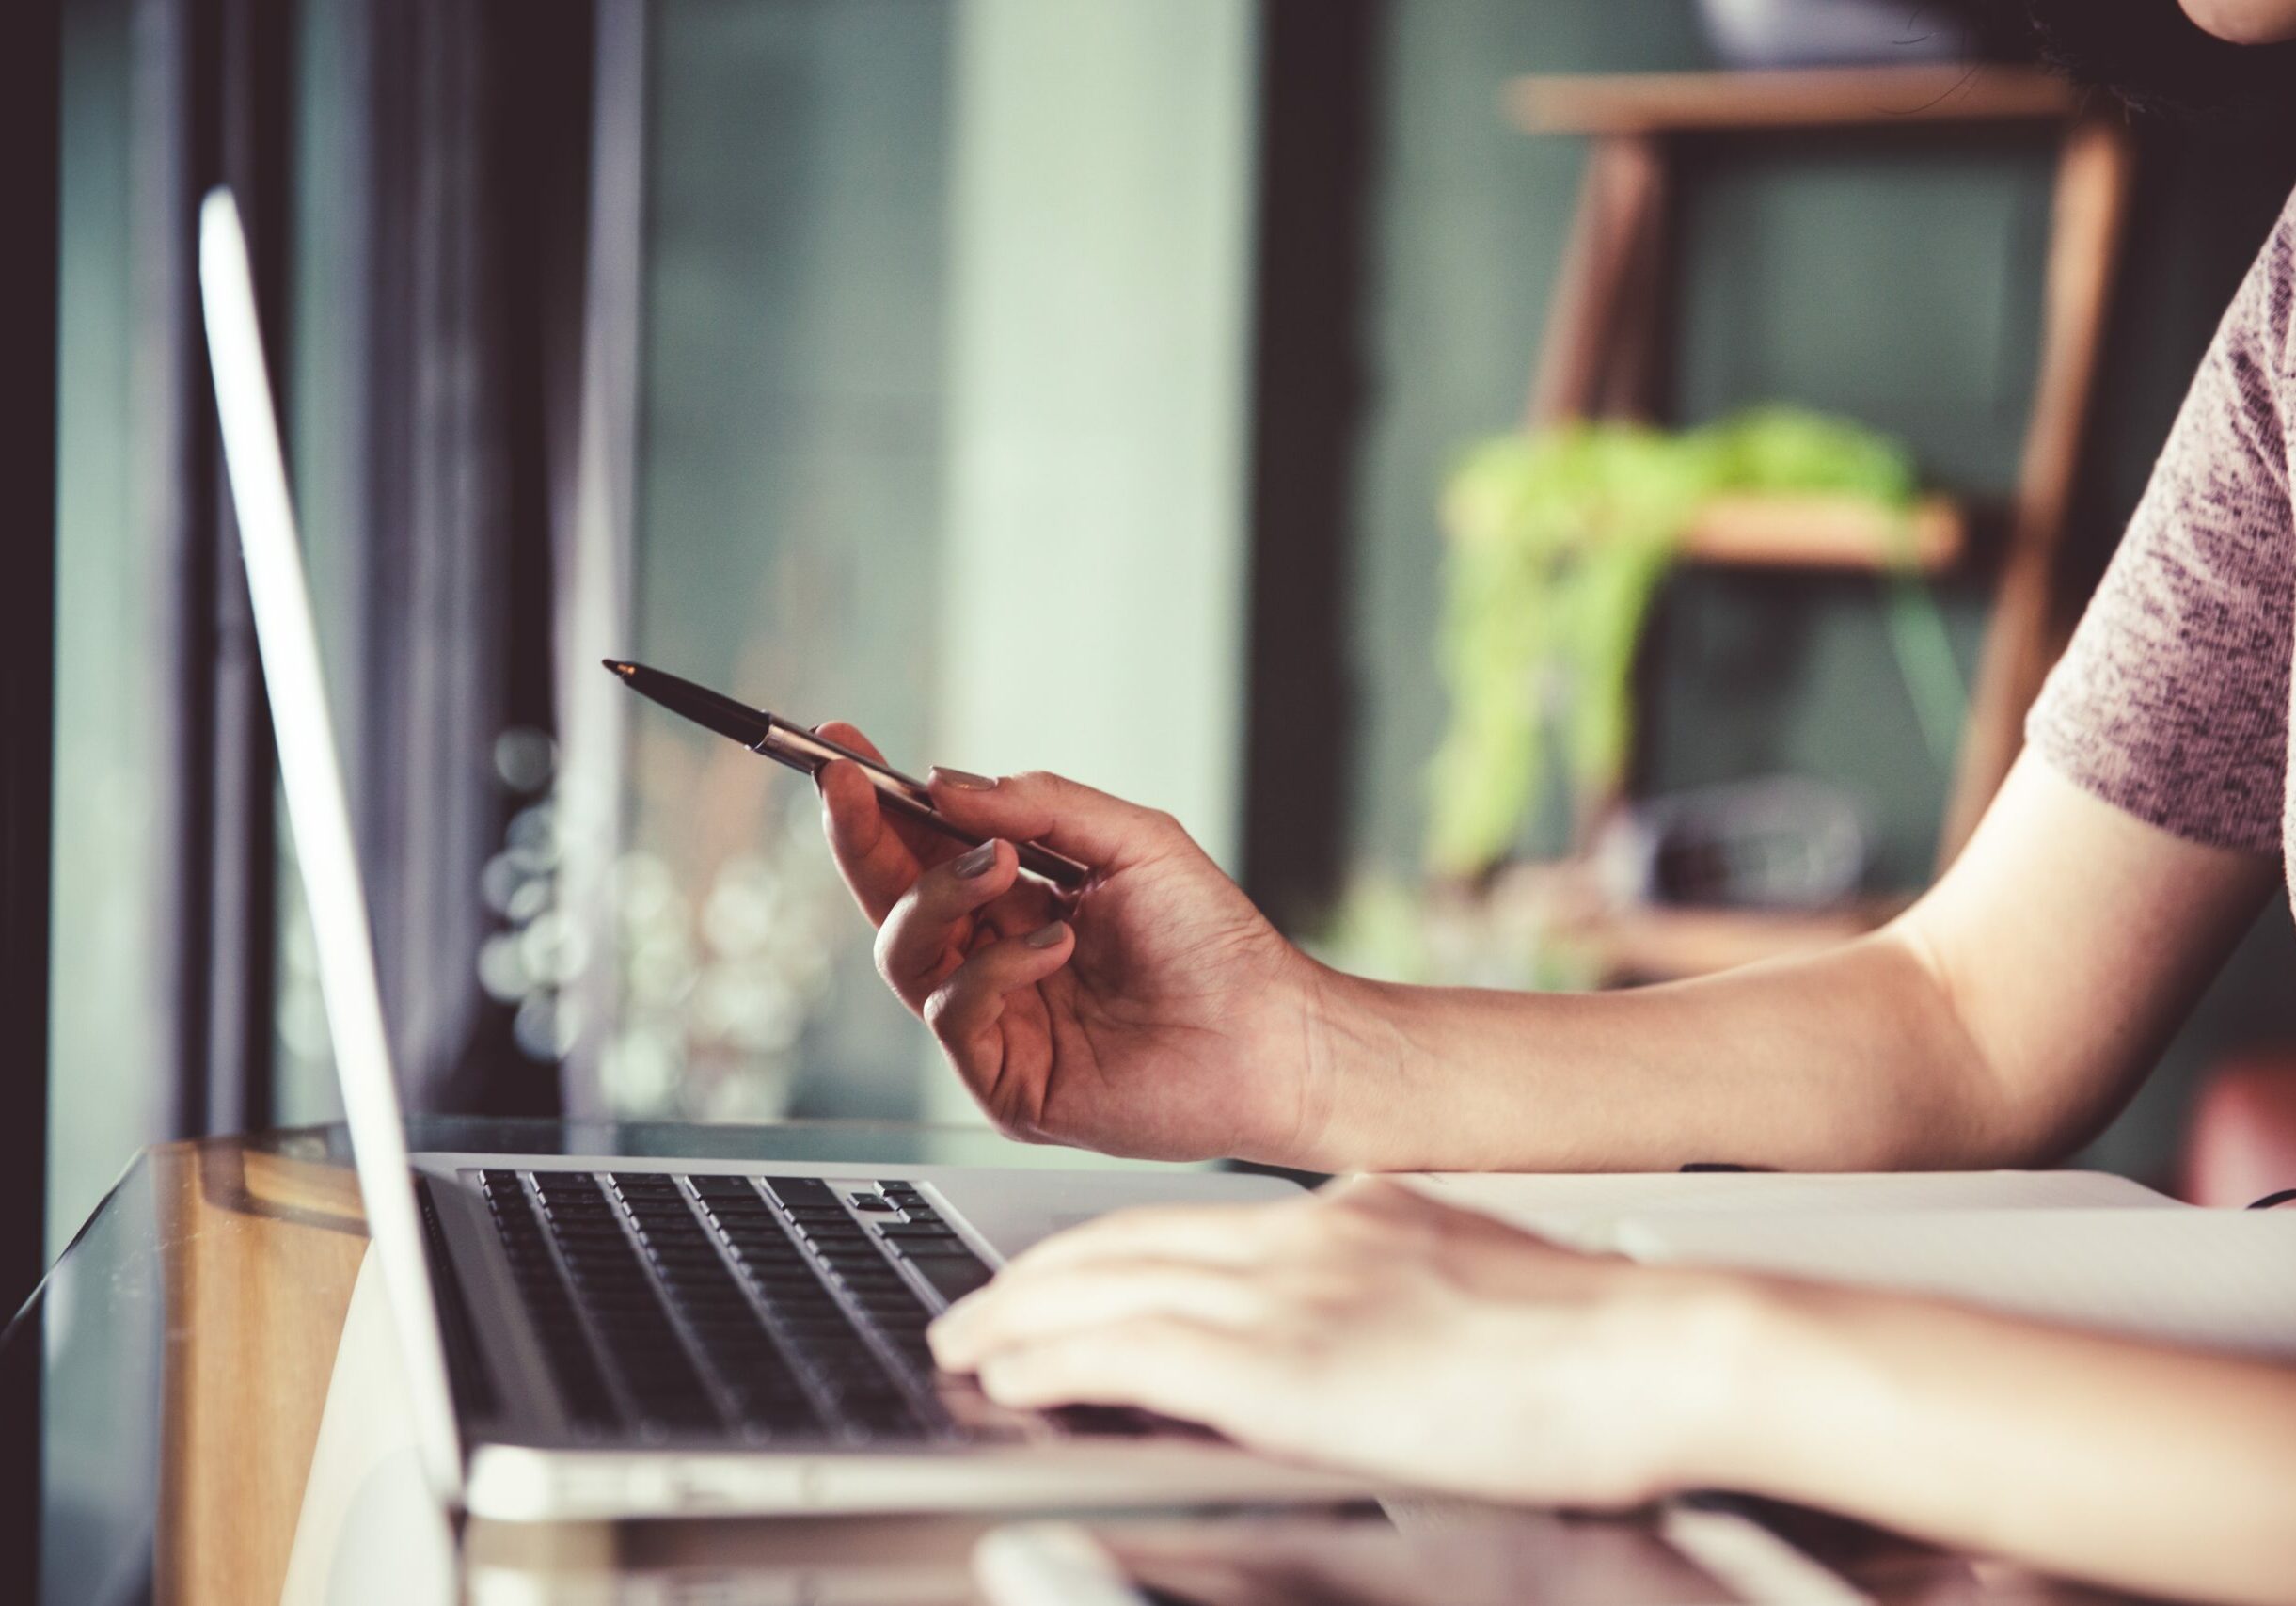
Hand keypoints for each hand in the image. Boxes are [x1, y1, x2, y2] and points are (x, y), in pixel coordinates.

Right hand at [813, 726, 1338, 1162]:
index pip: (923, 852)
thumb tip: (946, 784)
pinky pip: (954, 1016)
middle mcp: (994, 963)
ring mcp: (997, 1025)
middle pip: (892, 902)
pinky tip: (1054, 946)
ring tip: (1000, 869)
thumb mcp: (1132, 840)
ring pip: (906, 955)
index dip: (876, 804)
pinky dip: (995, 970)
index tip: (840, 753)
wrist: (1273, 1034)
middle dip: (864, 839)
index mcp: (1019, 904)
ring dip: (940, 896)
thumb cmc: (1216, 945)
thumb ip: (1039, 808)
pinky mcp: (1007, 1084)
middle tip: (849, 787)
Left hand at [927, 1177, 1757, 1506]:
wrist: (1659, 1345)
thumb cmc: (1597, 1343)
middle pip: (1123, 1247)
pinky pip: (1132, 1346)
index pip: (1183, 1228)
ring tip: (966, 1343)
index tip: (1053, 1281)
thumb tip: (1348, 1331)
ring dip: (1019, 1318)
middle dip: (1033, 1283)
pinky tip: (1013, 1376)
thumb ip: (1390, 1292)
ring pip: (1106, 1287)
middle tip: (975, 1312)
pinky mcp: (1287, 1362)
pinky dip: (1056, 1357)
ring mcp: (1292, 1294)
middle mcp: (1303, 1238)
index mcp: (1350, 1217)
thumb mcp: (1470, 1288)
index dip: (1098, 1256)